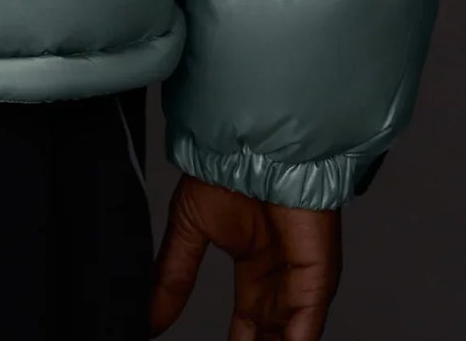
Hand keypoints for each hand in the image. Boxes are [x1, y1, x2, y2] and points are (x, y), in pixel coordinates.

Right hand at [149, 175, 341, 339]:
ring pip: (289, 340)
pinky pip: (307, 330)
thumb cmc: (226, 171)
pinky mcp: (316, 280)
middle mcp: (281, 283)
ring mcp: (302, 284)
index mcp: (254, 272)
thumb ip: (173, 277)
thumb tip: (149, 317)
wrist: (247, 144)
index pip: (248, 330)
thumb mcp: (189, 231)